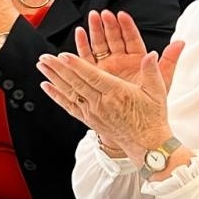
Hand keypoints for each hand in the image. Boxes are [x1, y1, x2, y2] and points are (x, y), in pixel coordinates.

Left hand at [37, 19, 185, 160]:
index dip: (77, 66)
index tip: (63, 56)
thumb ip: (153, 71)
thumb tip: (152, 53)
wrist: (147, 144)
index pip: (93, 77)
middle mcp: (101, 103)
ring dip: (54, 78)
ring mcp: (93, 112)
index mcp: (117, 93)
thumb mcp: (156, 92)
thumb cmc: (152, 117)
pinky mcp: (89, 120)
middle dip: (58, 69)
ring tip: (41, 66)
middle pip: (76, 83)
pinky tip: (46, 86)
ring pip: (69, 92)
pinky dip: (56, 95)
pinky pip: (69, 106)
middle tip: (44, 57)